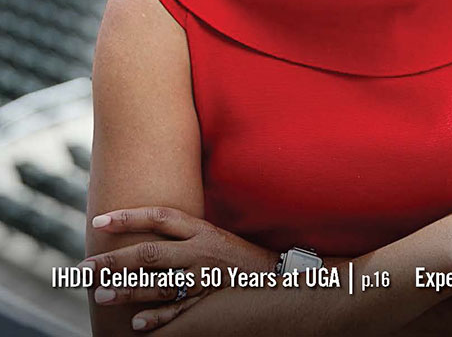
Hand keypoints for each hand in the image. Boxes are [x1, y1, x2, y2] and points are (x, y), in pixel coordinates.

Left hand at [81, 206, 274, 331]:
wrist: (275, 278)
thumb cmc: (237, 256)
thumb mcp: (212, 236)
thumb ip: (183, 235)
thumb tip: (145, 232)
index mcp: (201, 230)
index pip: (159, 217)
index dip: (129, 218)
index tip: (99, 221)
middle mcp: (200, 251)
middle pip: (150, 253)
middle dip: (115, 260)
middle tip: (87, 267)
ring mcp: (204, 279)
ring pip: (159, 285)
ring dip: (127, 291)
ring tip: (100, 295)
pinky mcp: (209, 304)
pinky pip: (178, 312)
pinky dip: (157, 318)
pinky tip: (136, 324)